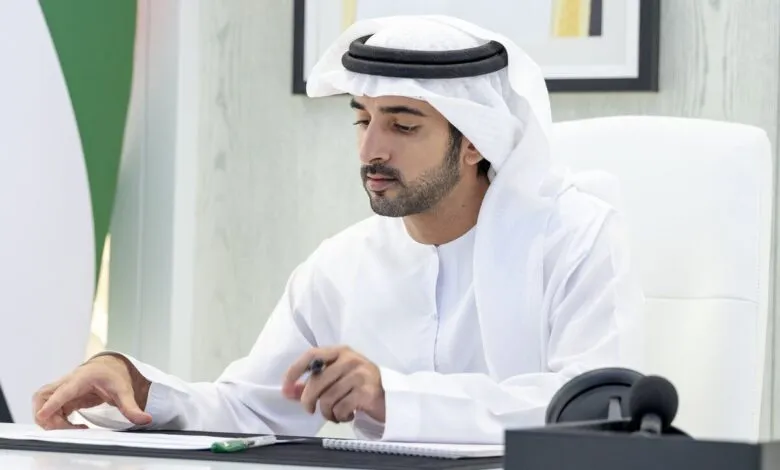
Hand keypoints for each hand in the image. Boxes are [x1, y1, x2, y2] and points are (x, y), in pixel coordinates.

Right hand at [33, 354, 152, 429]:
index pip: (63, 391)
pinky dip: (54, 421)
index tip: (43, 415)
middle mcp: (68, 381)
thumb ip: (132, 407)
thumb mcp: (124, 391)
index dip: (52, 403)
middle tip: (67, 428)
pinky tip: (72, 426)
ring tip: (72, 428)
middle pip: (43, 397)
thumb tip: (145, 419)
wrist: (110, 366)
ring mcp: (62, 389)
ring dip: (50, 420)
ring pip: (42, 403)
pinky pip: (48, 409)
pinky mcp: (61, 397)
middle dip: (47, 416)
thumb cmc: (114, 375)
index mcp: (82, 378)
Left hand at [282, 346, 384, 423]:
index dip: (295, 370)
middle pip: (316, 382)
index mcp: (340, 352)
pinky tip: (348, 415)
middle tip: (311, 410)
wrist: (392, 397)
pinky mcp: (367, 392)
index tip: (285, 387)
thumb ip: (312, 384)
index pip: (312, 355)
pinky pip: (340, 408)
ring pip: (327, 398)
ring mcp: (360, 375)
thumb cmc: (360, 387)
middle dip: (308, 400)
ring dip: (327, 412)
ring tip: (335, 413)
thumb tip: (288, 391)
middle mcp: (350, 360)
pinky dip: (340, 417)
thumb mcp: (336, 380)